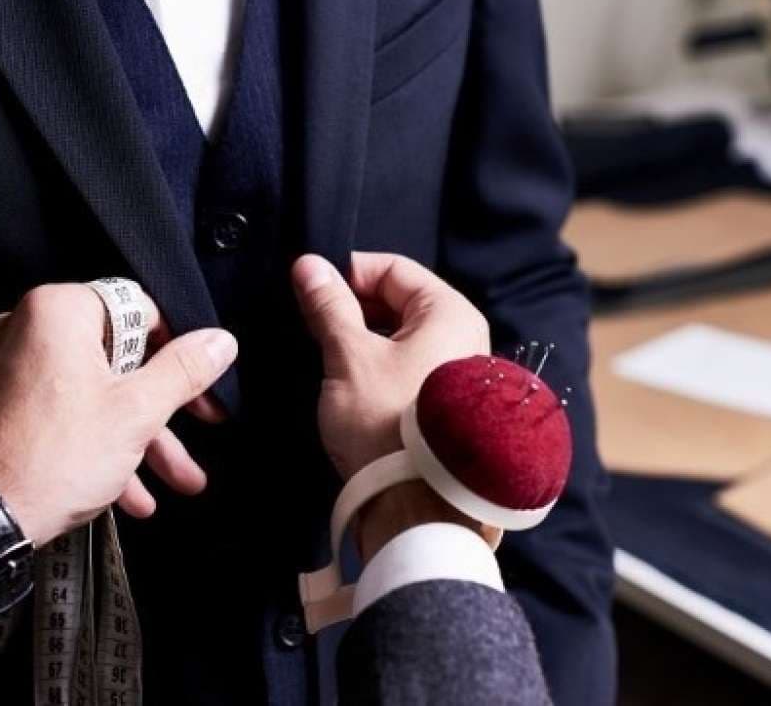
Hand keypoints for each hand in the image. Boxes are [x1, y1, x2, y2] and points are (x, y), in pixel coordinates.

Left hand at [0, 283, 236, 543]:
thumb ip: (183, 371)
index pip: (140, 310)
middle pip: (120, 357)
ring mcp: (13, 367)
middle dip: (164, 409)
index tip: (202, 386)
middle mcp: (30, 327)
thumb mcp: (137, 412)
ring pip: (97, 392)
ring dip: (141, 437)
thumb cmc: (55, 458)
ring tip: (179, 480)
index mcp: (60, 311)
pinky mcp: (6, 404)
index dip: (180, 350)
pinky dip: (100, 443)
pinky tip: (133, 494)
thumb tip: (221, 341)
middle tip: (202, 428)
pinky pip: (66, 412)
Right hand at [291, 252, 493, 557]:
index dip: (346, 273)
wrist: (416, 506)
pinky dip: (372, 369)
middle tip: (309, 326)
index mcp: (449, 312)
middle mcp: (462, 336)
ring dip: (358, 341)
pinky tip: (345, 386)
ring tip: (322, 358)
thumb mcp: (349, 356)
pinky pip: (403, 368)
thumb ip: (328, 306)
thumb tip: (308, 264)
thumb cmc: (387, 424)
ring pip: (397, 337)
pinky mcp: (440, 405)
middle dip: (349, 310)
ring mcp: (454, 373)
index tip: (308, 290)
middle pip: (396, 301)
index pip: (392, 269)